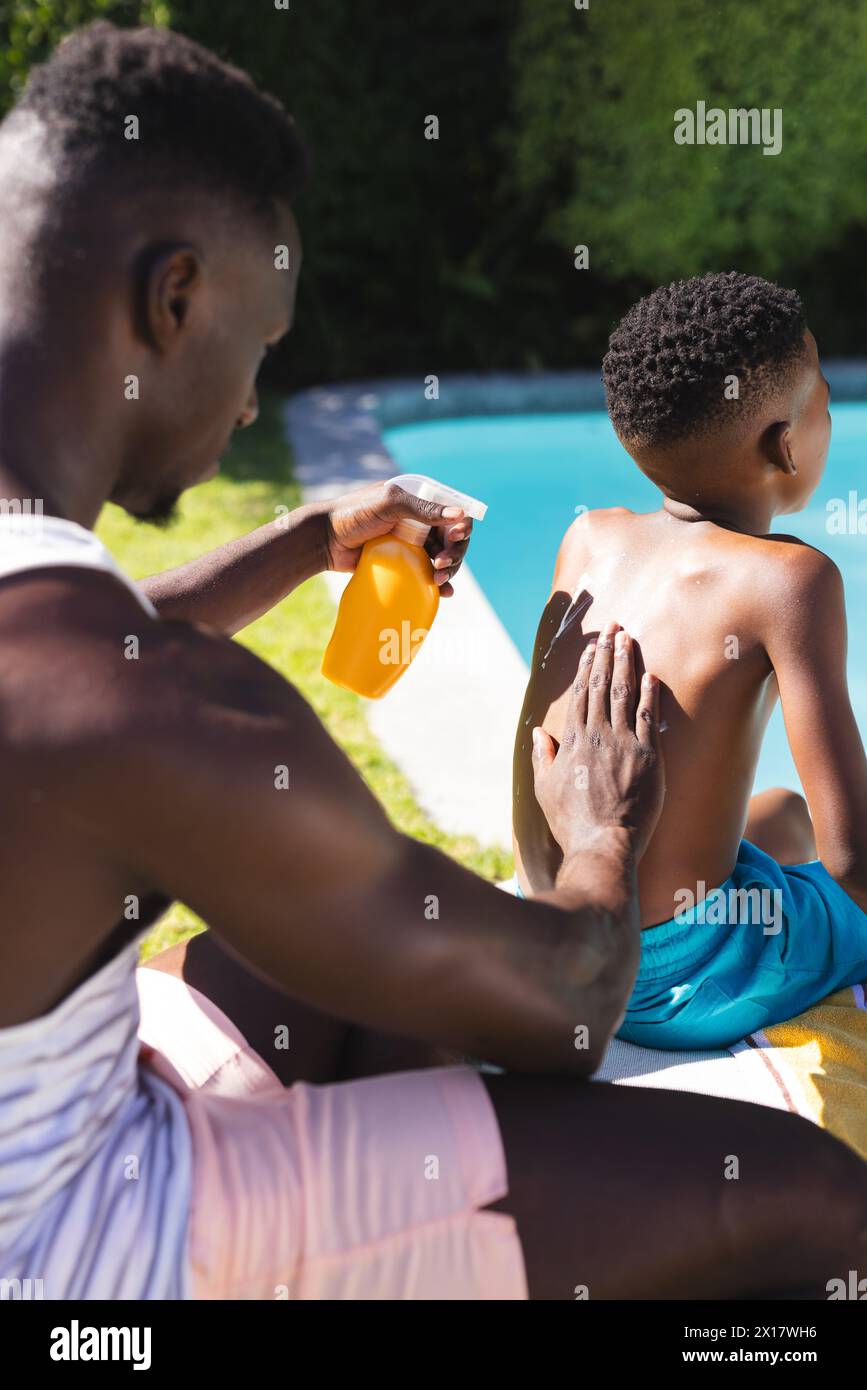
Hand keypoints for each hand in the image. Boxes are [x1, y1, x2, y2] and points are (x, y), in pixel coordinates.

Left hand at [319, 480, 472, 595]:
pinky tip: (444, 592)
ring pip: (445, 558)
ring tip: (439, 579)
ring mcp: (414, 543)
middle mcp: (421, 521)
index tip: (453, 538)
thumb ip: (422, 508)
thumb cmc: (354, 514)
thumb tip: (460, 514)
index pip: (454, 512)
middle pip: (454, 539)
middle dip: (456, 552)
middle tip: (442, 565)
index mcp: (420, 501)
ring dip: (450, 569)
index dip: (461, 526)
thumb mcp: (389, 505)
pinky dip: (440, 583)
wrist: (324, 540)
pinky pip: (429, 573)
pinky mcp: (405, 563)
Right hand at [532, 622, 664, 862]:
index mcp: (573, 741)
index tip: (593, 647)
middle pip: (603, 685)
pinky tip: (653, 675)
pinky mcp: (648, 756)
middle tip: (614, 627)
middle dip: (608, 653)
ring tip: (629, 639)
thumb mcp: (544, 789)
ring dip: (627, 663)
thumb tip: (539, 732)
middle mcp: (598, 735)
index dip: (588, 667)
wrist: (603, 843)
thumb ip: (542, 756)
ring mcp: (624, 744)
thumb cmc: (572, 822)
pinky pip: (650, 718)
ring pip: (625, 694)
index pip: (581, 694)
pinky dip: (651, 695)